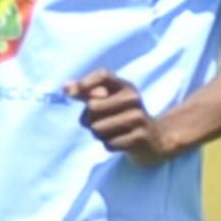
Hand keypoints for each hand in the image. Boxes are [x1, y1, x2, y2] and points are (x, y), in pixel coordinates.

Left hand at [67, 70, 184, 163]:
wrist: (155, 139)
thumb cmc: (122, 116)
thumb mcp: (109, 100)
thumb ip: (86, 92)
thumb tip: (65, 87)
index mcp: (126, 87)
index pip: (103, 75)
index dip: (84, 82)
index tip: (71, 93)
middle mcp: (134, 99)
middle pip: (92, 107)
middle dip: (88, 119)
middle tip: (100, 121)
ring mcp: (139, 118)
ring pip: (97, 128)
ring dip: (98, 134)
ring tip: (111, 132)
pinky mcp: (140, 138)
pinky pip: (108, 143)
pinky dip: (109, 145)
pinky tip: (120, 140)